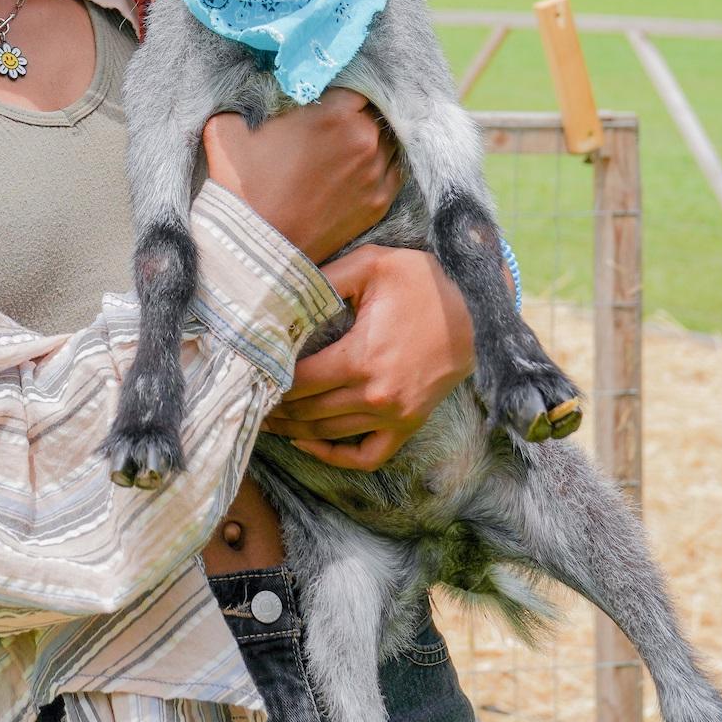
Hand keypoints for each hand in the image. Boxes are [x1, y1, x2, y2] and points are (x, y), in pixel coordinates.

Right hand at [202, 88, 400, 262]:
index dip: (340, 89)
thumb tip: (253, 88)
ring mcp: (376, 172)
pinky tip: (358, 168)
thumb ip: (246, 99)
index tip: (327, 96)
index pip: (354, 83)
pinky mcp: (379, 202)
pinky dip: (380, 165)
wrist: (255, 244)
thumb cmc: (240, 186)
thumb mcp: (226, 129)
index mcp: (334, 113)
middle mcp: (364, 138)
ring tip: (345, 146)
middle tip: (333, 122)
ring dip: (371, 137)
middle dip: (355, 113)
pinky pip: (392, 170)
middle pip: (372, 111)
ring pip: (387, 140)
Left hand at [263, 245, 472, 470]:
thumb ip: (327, 276)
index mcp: (361, 358)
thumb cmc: (420, 283)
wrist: (474, 312)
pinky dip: (336, 457)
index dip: (270, 381)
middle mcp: (376, 395)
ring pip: (329, 435)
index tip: (249, 375)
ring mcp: (395, 415)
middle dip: (275, 408)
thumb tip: (284, 290)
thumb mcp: (373, 264)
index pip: (299, 382)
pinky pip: (367, 456)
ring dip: (294, 431)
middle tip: (248, 399)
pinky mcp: (408, 425)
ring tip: (267, 419)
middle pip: (308, 412)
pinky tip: (310, 444)